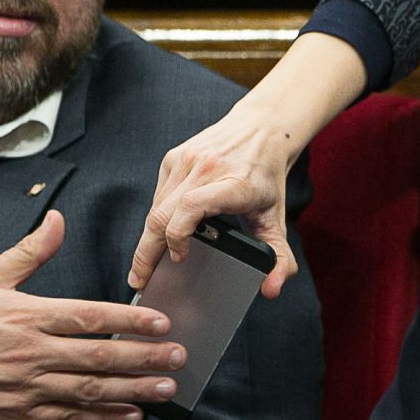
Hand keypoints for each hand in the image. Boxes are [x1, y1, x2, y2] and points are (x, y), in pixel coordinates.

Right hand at [0, 210, 184, 419]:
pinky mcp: (16, 419)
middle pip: (98, 357)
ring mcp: (23, 390)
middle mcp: (28, 354)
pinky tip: (129, 415)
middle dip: (145, 357)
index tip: (161, 321)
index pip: (89, 317)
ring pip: (89, 392)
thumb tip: (58, 219)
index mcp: (24, 316)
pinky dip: (102, 418)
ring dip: (133, 390)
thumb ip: (29, 253)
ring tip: (166, 388)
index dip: (129, 320)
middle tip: (179, 355)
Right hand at [130, 32, 364, 299]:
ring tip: (147, 263)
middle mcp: (206, 168)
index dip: (178, 237)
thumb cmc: (267, 177)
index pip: (192, 208)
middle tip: (140, 281)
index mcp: (233, 184)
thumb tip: (271, 290)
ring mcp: (186, 159)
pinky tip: (162, 232)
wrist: (262, 129)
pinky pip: (158, 194)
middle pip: (162, 215)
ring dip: (149, 237)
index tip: (179, 259)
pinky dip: (157, 216)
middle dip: (146, 253)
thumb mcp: (277, 218)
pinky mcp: (174, 156)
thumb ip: (279, 258)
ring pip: (155, 207)